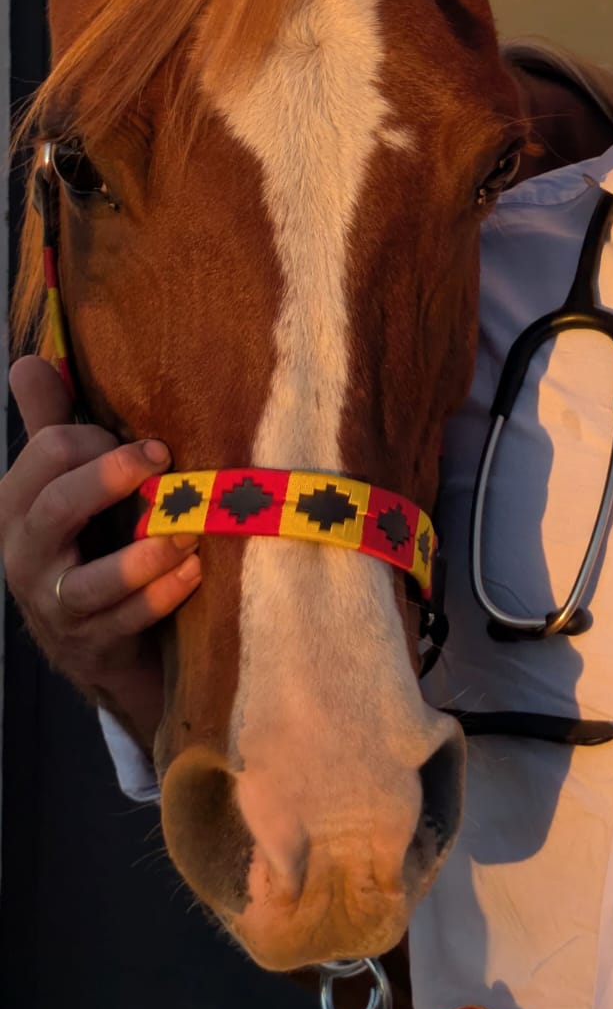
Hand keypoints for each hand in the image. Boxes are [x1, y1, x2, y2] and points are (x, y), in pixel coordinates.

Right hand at [0, 355, 201, 749]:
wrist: (103, 644)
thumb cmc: (89, 542)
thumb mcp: (66, 483)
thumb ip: (51, 425)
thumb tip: (28, 361)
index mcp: (20, 508)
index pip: (44, 456)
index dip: (94, 440)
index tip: (146, 444)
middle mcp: (29, 557)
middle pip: (53, 510)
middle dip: (107, 478)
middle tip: (161, 457)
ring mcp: (59, 608)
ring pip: (90, 581)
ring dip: (143, 554)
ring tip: (188, 528)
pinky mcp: (94, 647)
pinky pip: (126, 624)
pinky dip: (162, 596)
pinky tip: (195, 571)